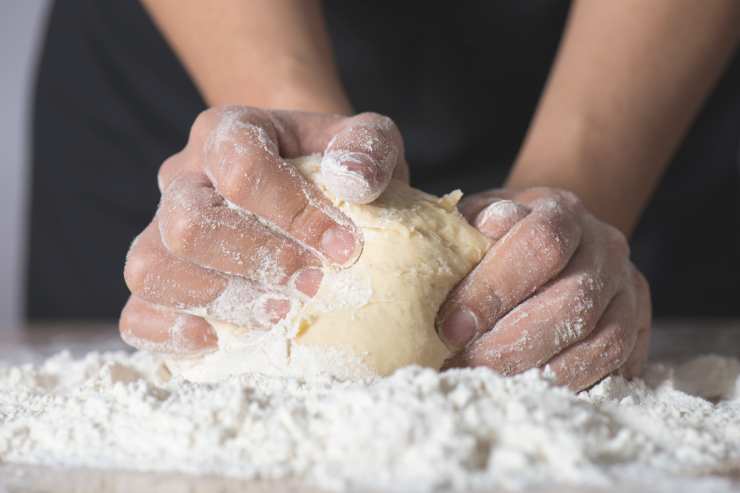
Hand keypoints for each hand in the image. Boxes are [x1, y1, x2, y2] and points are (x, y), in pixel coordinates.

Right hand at [120, 106, 405, 354]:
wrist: (303, 183)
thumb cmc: (333, 167)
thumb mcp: (365, 142)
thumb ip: (367, 147)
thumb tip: (352, 182)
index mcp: (229, 131)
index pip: (242, 166)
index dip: (292, 211)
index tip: (343, 247)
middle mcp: (184, 176)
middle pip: (189, 223)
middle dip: (255, 262)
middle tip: (311, 284)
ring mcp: (161, 228)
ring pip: (152, 268)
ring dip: (219, 300)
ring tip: (277, 314)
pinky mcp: (158, 277)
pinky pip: (135, 311)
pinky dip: (168, 333)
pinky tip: (216, 341)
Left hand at [437, 187, 650, 389]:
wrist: (553, 236)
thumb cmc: (501, 233)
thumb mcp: (479, 219)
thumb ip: (471, 231)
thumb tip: (466, 244)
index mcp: (561, 211)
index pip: (540, 244)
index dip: (496, 288)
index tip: (452, 327)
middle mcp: (604, 245)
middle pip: (574, 300)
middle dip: (514, 343)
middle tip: (468, 365)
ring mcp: (627, 286)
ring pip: (604, 340)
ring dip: (545, 371)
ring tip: (495, 383)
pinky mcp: (638, 322)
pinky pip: (619, 363)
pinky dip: (577, 383)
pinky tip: (534, 388)